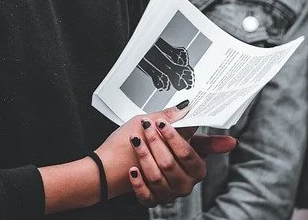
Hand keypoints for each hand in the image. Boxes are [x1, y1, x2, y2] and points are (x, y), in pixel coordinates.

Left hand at [95, 103, 235, 206]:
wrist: (113, 166)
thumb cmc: (136, 144)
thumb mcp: (154, 124)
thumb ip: (172, 119)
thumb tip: (185, 107)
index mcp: (193, 162)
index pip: (191, 153)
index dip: (177, 138)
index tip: (164, 126)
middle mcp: (185, 180)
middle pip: (173, 162)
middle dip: (157, 142)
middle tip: (147, 127)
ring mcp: (171, 192)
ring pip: (158, 175)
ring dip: (145, 156)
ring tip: (136, 141)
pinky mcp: (154, 200)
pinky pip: (148, 192)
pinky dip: (138, 180)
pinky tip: (133, 169)